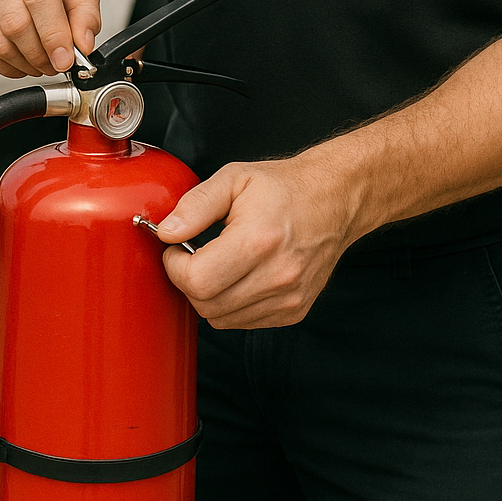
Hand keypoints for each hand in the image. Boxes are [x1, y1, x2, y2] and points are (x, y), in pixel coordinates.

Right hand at [0, 0, 101, 79]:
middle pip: (14, 22)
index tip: (65, 59)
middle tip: (56, 63)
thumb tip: (82, 45)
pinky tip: (22, 60)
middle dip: (39, 54)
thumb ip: (87, 14)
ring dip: (24, 63)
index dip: (53, 33)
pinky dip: (6, 66)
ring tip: (41, 61)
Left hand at [157, 151, 361, 329]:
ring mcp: (289, 297)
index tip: (177, 248)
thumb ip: (195, 205)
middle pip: (207, 305)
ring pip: (222, 319)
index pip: (198, 281)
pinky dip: (231, 304)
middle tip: (192, 255)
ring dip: (209, 295)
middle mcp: (278, 275)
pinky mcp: (294, 310)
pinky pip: (244, 322)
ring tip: (218, 263)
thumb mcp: (234, 178)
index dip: (175, 266)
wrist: (334, 200)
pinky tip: (239, 275)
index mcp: (259, 240)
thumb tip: (166, 231)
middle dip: (188, 282)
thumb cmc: (284, 187)